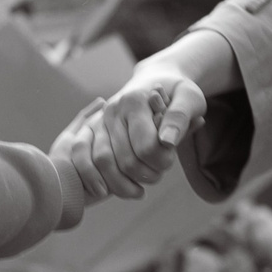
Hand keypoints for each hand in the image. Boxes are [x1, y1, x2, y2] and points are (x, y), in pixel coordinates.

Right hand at [56, 61, 206, 201]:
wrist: (153, 80)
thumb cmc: (176, 92)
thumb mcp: (190, 99)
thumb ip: (180, 119)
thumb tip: (167, 142)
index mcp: (135, 101)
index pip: (146, 146)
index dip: (161, 162)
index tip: (170, 162)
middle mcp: (112, 110)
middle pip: (125, 158)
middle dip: (145, 175)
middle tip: (158, 176)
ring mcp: (97, 121)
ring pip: (102, 161)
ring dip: (120, 184)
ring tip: (139, 191)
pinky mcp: (86, 131)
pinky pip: (81, 157)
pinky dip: (92, 178)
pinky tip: (106, 191)